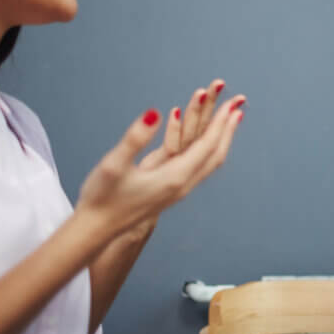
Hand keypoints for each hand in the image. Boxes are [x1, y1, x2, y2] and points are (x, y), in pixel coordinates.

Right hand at [76, 82, 244, 241]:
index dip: (220, 123)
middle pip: (216, 153)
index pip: (207, 146)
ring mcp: (179, 190)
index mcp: (174, 178)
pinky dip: (207, 148)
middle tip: (238, 104)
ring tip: (228, 119)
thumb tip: (154, 113)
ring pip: (210, 161)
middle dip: (227, 128)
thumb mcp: (114, 164)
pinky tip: (202, 140)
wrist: (95, 231)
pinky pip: (199, 166)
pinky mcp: (172, 192)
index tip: (232, 103)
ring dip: (221, 138)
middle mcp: (183, 185)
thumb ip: (135, 138)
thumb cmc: (102, 198)